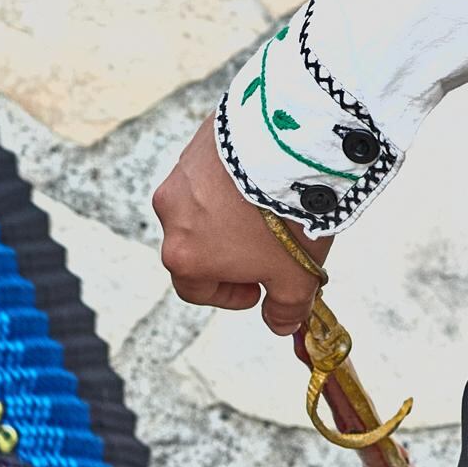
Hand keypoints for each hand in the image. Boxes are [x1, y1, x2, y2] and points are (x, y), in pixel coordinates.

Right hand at [151, 121, 325, 335]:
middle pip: (195, 246)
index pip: (195, 289)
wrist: (292, 147)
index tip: (258, 288)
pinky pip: (211, 171)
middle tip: (266, 250)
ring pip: (202, 205)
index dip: (229, 295)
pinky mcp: (197, 142)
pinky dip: (232, 181)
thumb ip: (285, 309)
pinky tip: (264, 179)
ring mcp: (181, 174)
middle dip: (228, 253)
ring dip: (228, 214)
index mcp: (185, 256)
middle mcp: (171, 214)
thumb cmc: (288, 218)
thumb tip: (279, 324)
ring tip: (267, 209)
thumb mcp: (296, 277)